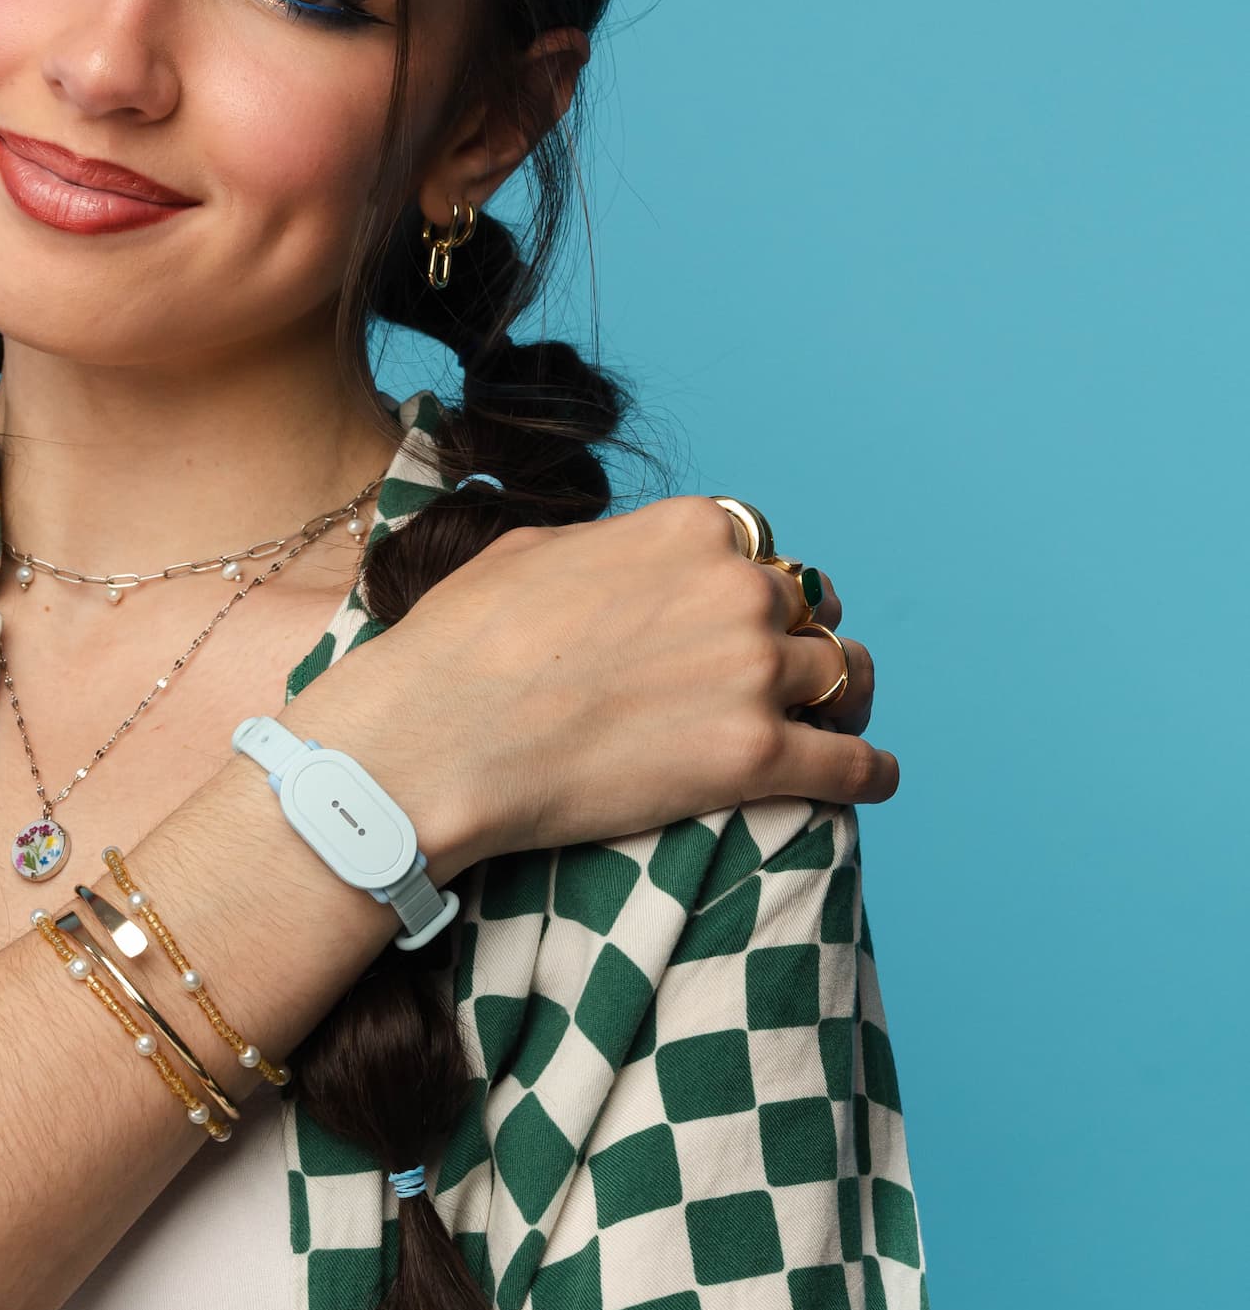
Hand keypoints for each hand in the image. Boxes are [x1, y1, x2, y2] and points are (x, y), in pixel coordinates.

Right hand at [299, 495, 894, 875]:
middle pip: (808, 609)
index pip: (758, 548)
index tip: (740, 619)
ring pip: (842, 677)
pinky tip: (872, 780)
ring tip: (838, 723)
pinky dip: (870, 772)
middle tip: (783, 677)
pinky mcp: (757, 756)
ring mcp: (753, 672)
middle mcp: (737, 588)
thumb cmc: (460, 648)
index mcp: (688, 529)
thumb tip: (617, 556)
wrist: (436, 740)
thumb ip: (607, 547)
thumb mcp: (532, 553)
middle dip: (796, 640)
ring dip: (842, 700)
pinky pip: (854, 764)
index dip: (751, 587)